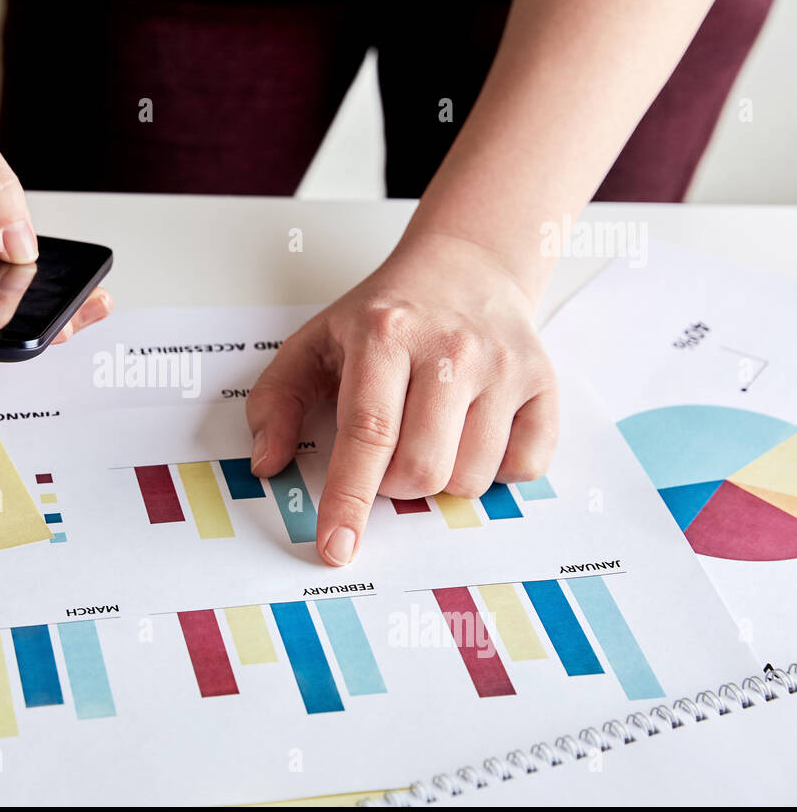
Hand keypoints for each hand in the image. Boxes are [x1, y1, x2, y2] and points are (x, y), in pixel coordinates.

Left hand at [247, 232, 558, 566]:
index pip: (367, 434)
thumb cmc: (384, 314)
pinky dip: (496, 469)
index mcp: (384, 335)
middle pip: (421, 469)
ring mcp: (504, 365)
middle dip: (394, 485)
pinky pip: (523, 468)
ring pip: (472, 479)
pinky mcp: (544, 382)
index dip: (349, 499)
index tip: (335, 547)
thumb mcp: (314, 341)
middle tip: (387, 451)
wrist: (466, 264)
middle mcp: (450, 349)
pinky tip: (474, 431)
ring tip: (431, 432)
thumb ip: (276, 401)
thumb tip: (268, 463)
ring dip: (443, 478)